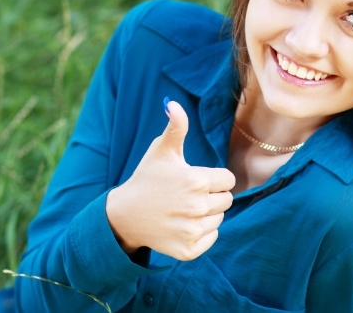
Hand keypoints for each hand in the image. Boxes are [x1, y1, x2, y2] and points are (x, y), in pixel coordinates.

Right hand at [106, 100, 235, 260]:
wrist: (124, 215)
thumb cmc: (146, 179)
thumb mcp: (161, 151)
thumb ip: (176, 127)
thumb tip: (174, 103)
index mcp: (196, 180)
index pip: (228, 180)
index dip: (215, 178)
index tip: (197, 180)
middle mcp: (197, 207)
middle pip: (227, 200)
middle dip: (212, 195)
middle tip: (190, 195)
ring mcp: (192, 230)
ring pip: (220, 219)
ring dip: (207, 214)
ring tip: (185, 209)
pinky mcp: (188, 249)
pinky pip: (212, 238)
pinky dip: (203, 233)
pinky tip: (184, 225)